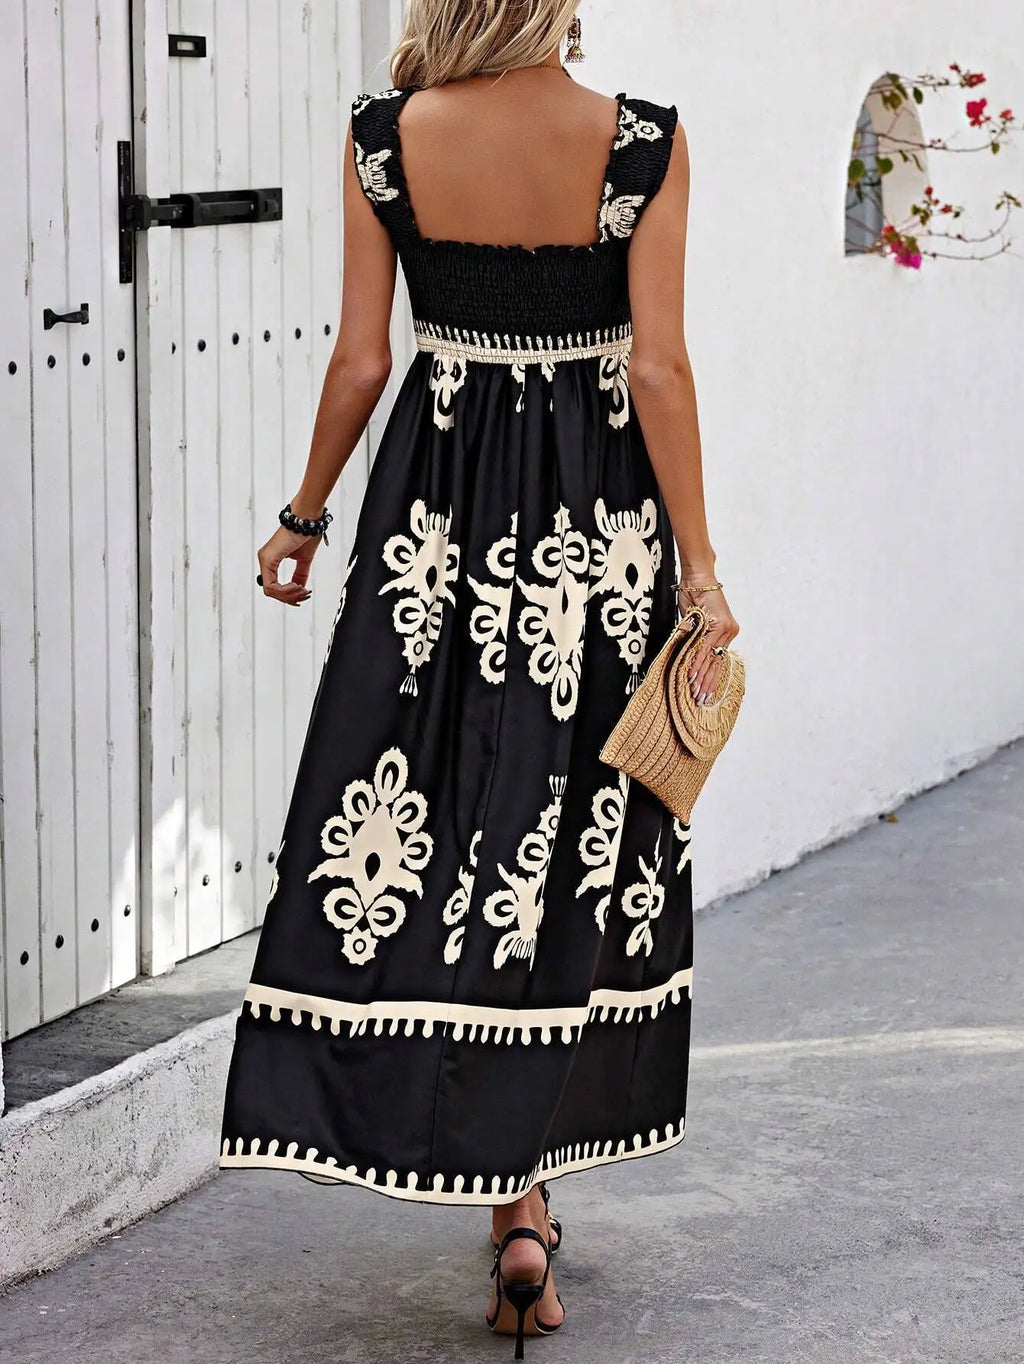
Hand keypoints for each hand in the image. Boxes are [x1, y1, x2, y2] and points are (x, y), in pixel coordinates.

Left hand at [257, 526, 317, 605]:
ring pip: (270, 591)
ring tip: (302, 590)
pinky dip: (284, 590)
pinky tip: (296, 585)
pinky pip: (270, 585)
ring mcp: (264, 560)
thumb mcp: (303, 560)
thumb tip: (300, 588)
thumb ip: (300, 574)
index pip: (274, 586)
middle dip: (290, 597)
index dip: (289, 595)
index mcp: (271, 560)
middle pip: (272, 592)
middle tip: (305, 594)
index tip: (304, 593)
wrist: (306, 521)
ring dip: (289, 595)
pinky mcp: (267, 559)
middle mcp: (264, 560)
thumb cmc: (305, 535)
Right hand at [676, 583, 739, 703]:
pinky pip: (704, 648)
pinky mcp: (717, 625)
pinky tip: (691, 674)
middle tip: (700, 699)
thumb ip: (694, 639)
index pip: (717, 660)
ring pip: (710, 658)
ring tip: (694, 691)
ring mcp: (725, 628)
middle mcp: (729, 631)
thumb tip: (688, 658)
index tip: (703, 691)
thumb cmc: (695, 595)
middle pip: (716, 662)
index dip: (709, 677)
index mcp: (725, 632)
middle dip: (706, 682)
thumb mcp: (694, 621)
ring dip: (701, 676)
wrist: (697, 577)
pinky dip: (696, 662)